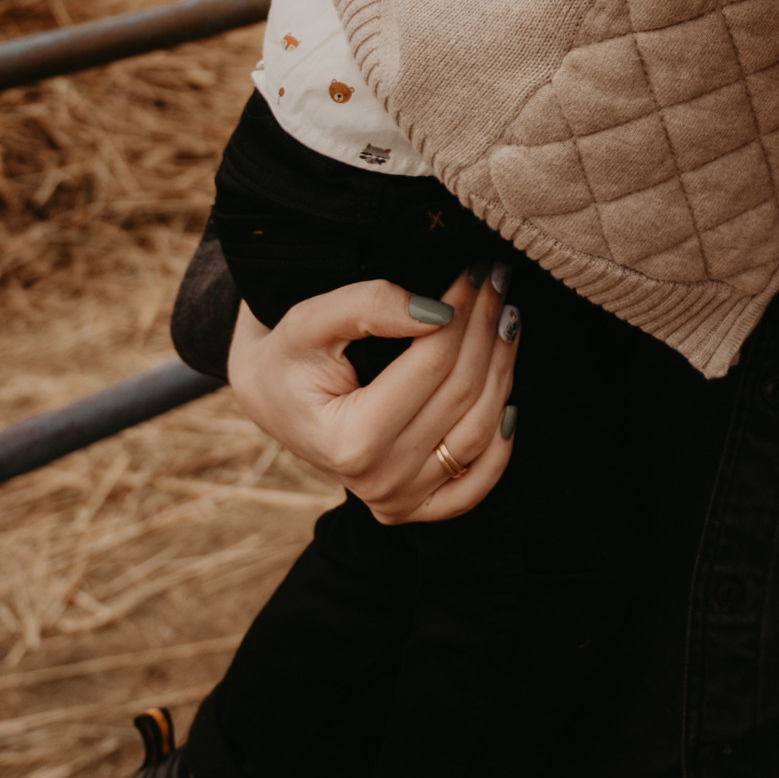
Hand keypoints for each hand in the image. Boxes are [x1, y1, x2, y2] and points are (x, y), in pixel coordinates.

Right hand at [225, 269, 519, 524]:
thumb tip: (441, 311)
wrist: (270, 399)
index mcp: (349, 441)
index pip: (431, 366)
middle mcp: (377, 481)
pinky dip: (501, 444)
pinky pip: (478, 483)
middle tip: (498, 280)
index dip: (462, 311)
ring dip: (502, 369)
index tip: (476, 270)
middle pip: (462, 394)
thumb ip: (369, 306)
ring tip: (506, 319)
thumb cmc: (287, 355)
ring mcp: (398, 500)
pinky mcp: (415, 507)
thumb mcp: (309, 321)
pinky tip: (508, 398)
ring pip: (480, 430)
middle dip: (486, 330)